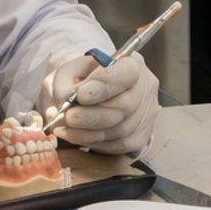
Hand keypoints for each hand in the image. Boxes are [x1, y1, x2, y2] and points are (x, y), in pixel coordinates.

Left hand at [37, 52, 159, 152]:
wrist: (99, 96)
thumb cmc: (87, 81)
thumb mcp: (73, 70)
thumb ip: (66, 80)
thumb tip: (65, 99)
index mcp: (131, 64)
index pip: (126, 73)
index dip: (105, 85)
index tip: (81, 95)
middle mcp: (145, 88)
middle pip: (125, 105)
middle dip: (92, 115)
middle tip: (68, 117)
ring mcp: (146, 114)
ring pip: (121, 129)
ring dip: (88, 132)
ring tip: (64, 129)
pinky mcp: (141, 137)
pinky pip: (118, 145)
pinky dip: (94, 143)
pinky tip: (77, 136)